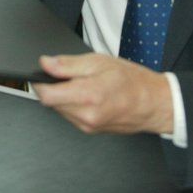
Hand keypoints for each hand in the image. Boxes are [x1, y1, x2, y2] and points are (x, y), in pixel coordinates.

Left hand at [34, 53, 174, 134]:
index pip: (46, 95)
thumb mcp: (99, 62)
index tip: (40, 74)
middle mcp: (86, 115)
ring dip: (63, 97)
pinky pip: (70, 117)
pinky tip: (87, 96)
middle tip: (69, 75)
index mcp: (88, 95)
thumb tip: (46, 63)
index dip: (39, 82)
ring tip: (83, 85)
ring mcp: (88, 126)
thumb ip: (68, 64)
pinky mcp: (90, 131)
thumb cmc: (132, 81)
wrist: (153, 103)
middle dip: (54, 88)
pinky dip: (72, 105)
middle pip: (51, 103)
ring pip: (60, 110)